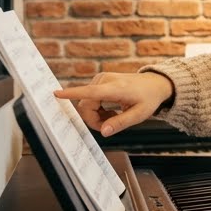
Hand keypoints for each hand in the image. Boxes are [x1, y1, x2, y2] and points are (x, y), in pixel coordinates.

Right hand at [53, 71, 173, 135]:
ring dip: (96, 115)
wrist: (154, 84)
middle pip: (86, 105)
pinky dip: (97, 108)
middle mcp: (105, 80)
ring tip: (114, 116)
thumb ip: (120, 123)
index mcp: (116, 88)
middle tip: (109, 126)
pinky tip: (110, 110)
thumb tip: (103, 132)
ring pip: (86, 103)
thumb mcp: (139, 115)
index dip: (73, 94)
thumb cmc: (148, 99)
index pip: (91, 92)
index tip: (56, 94)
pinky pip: (89, 99)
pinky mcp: (99, 80)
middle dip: (93, 119)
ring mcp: (101, 79)